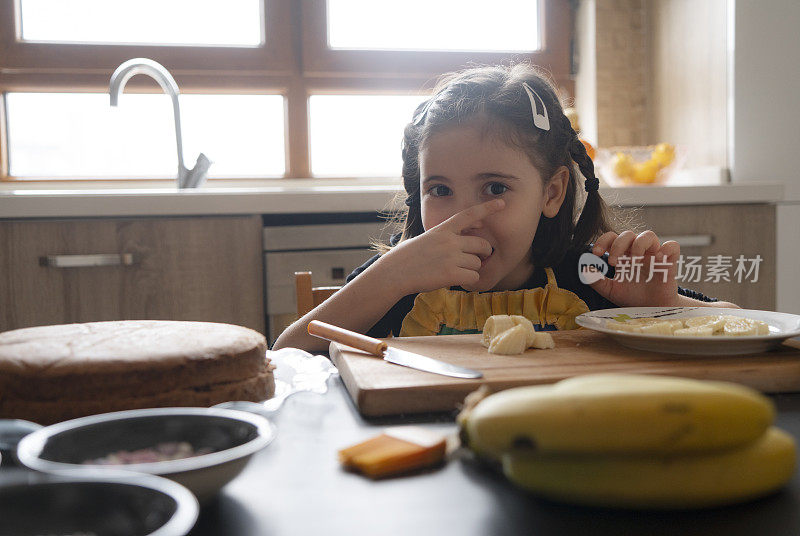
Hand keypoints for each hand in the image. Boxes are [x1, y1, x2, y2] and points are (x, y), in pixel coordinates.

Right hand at [379, 199, 503, 295]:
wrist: (395, 272)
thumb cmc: (408, 256)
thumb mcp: (427, 238)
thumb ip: (447, 236)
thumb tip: (470, 237)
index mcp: (443, 229)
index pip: (468, 215)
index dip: (487, 208)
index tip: (501, 203)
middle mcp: (450, 241)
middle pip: (482, 245)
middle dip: (483, 253)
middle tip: (477, 258)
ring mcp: (451, 257)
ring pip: (477, 263)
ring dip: (471, 269)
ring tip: (455, 271)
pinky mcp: (451, 274)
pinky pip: (473, 277)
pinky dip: (468, 281)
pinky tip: (456, 280)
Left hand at [590, 230, 680, 306]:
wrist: (652, 311)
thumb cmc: (632, 297)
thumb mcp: (610, 291)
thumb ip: (596, 281)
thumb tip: (583, 269)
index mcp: (622, 256)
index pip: (612, 237)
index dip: (603, 241)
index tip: (596, 253)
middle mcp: (637, 252)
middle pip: (628, 234)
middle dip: (618, 245)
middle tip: (613, 262)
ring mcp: (653, 255)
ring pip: (649, 235)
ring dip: (639, 244)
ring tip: (635, 260)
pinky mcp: (669, 262)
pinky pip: (672, 246)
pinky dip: (666, 248)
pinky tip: (658, 259)